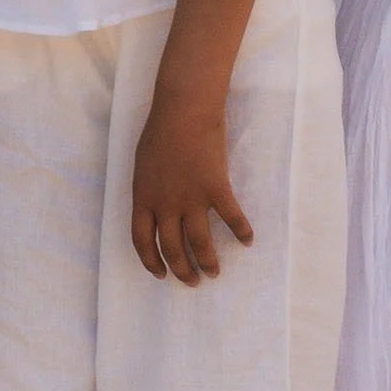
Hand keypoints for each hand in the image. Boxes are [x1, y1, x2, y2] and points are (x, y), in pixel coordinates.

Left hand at [131, 89, 251, 284]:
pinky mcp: (216, 187)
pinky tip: (248, 240)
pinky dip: (241, 231)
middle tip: (192, 281)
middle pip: (172, 249)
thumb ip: (148, 190)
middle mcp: (166, 205)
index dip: (150, 262)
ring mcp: (192, 198)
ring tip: (214, 272)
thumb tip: (154, 208)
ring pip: (199, 243)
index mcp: (144, 198)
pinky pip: (231, 217)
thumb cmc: (160, 130)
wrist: (183, 109)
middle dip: (182, 270)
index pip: (142, 241)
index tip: (160, 275)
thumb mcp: (143, 164)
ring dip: (207, 262)